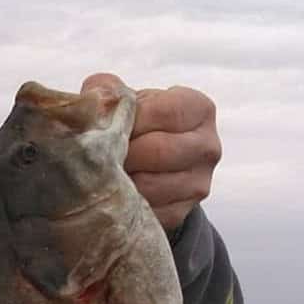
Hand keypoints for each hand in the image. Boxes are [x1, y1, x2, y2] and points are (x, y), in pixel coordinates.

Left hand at [81, 72, 221, 233]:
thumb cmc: (138, 125)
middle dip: (120, 153)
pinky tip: (111, 194)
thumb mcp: (130, 101)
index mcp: (200, 110)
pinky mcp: (180, 212)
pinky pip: (146, 212)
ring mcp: (198, 184)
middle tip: (95, 155)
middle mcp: (207, 147)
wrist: (152, 166)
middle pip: (157, 151)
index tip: (105, 127)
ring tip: (99, 175)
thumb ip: (111, 91)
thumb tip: (95, 98)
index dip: (127, 120)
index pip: (162, 112)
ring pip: (149, 186)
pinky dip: (124, 205)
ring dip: (118, 182)